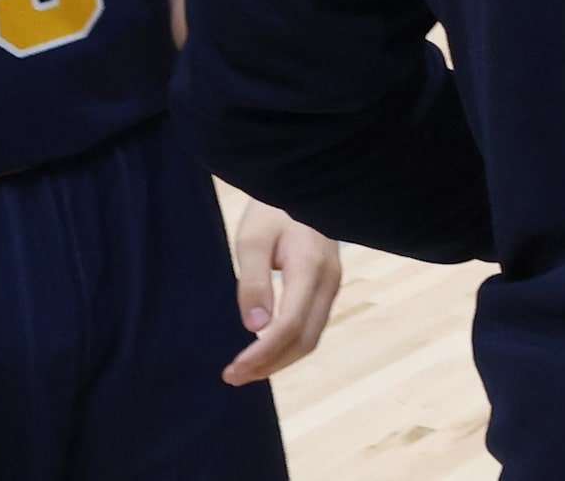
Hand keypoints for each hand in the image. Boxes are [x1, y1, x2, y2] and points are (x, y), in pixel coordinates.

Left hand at [222, 202, 342, 384]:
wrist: (306, 186)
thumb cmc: (273, 210)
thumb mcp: (252, 240)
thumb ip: (253, 283)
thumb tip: (254, 328)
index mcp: (310, 269)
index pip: (289, 325)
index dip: (262, 353)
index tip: (232, 369)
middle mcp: (328, 281)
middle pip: (305, 340)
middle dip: (270, 365)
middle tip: (232, 377)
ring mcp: (332, 285)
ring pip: (312, 337)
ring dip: (279, 359)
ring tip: (246, 370)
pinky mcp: (327, 287)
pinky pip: (312, 326)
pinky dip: (288, 346)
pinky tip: (265, 349)